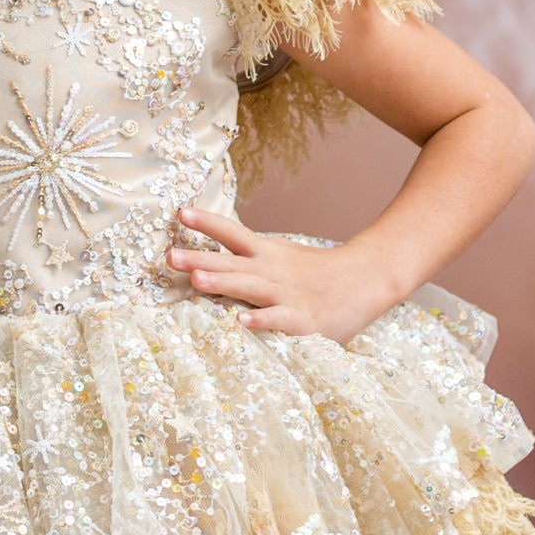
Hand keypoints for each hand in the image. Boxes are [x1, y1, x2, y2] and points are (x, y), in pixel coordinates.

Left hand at [163, 208, 396, 341]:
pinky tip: (241, 322)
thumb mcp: (280, 259)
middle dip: (199, 258)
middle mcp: (270, 270)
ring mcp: (284, 295)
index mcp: (265, 253)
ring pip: (248, 287)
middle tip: (169, 255)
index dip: (207, 222)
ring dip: (222, 282)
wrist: (365, 280)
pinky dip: (260, 320)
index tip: (181, 212)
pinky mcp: (300, 320)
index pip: (232, 233)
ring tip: (196, 279)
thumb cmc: (316, 274)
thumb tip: (207, 262)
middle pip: (230, 261)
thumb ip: (247, 261)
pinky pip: (276, 320)